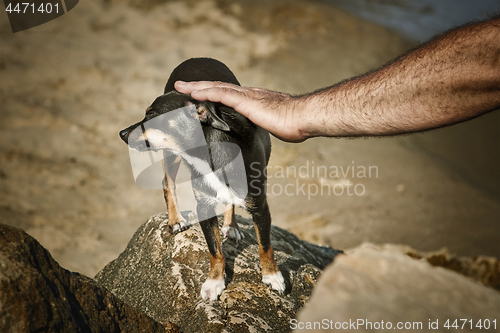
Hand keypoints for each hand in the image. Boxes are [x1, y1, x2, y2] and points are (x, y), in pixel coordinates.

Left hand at [175, 81, 306, 141]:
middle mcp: (249, 94)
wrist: (303, 117)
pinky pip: (222, 94)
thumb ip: (265, 127)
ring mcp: (247, 96)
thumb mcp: (276, 125)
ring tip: (181, 87)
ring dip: (197, 87)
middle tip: (182, 86)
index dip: (213, 92)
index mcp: (255, 100)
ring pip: (216, 87)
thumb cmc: (295, 124)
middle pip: (219, 87)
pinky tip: (194, 93)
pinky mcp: (246, 101)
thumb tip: (262, 137)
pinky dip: (206, 92)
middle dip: (199, 86)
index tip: (200, 94)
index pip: (229, 93)